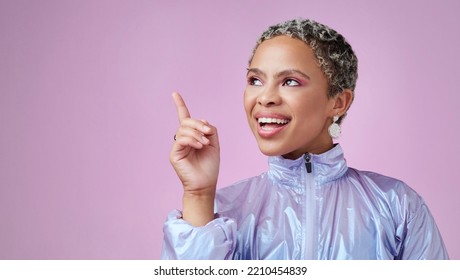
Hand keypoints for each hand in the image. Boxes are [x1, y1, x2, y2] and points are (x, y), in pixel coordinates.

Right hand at [169, 92, 219, 224]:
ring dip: (197, 133)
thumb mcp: (214, 143)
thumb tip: (202, 122)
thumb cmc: (210, 165)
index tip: (175, 94)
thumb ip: (209, 129)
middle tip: (209, 133)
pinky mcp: (174, 154)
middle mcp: (182, 139)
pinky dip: (192, 140)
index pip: (184, 117)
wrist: (206, 183)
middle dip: (198, 124)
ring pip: (184, 129)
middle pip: (186, 121)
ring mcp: (177, 146)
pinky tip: (200, 146)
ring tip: (205, 143)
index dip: (180, 105)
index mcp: (192, 135)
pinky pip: (181, 139)